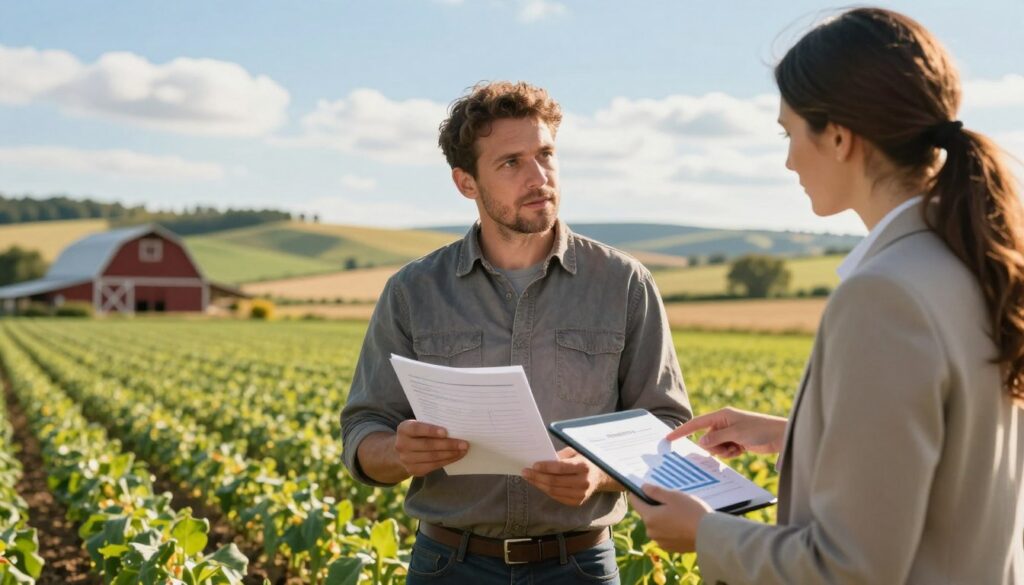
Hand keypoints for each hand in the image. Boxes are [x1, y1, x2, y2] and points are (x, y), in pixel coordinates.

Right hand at [393, 420, 468, 476]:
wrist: (401, 452)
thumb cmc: (417, 434)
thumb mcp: (418, 426)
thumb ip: (430, 425)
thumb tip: (454, 427)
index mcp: (404, 429)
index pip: (417, 429)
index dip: (431, 430)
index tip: (445, 432)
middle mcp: (402, 445)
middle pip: (427, 445)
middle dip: (448, 444)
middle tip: (464, 443)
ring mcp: (406, 459)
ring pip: (432, 457)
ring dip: (450, 454)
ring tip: (463, 450)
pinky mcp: (414, 470)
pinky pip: (433, 465)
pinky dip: (447, 460)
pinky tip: (456, 456)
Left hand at [522, 447, 621, 505]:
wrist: (601, 476)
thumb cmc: (585, 460)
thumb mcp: (576, 451)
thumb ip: (561, 455)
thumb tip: (543, 459)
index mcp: (584, 466)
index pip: (560, 468)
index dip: (545, 467)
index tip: (533, 465)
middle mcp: (583, 482)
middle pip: (555, 482)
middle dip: (537, 477)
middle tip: (525, 472)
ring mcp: (581, 494)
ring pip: (554, 491)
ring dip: (539, 485)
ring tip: (529, 478)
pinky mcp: (577, 502)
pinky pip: (557, 497)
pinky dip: (546, 491)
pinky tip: (538, 484)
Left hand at [628, 484, 711, 552]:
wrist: (709, 534)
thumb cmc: (691, 512)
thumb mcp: (673, 496)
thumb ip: (655, 491)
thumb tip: (643, 488)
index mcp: (649, 517)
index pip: (636, 502)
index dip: (639, 493)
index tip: (646, 488)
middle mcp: (651, 532)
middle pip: (647, 514)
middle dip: (655, 506)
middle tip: (671, 501)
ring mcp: (660, 541)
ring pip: (656, 525)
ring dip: (663, 518)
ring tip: (679, 513)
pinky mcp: (670, 548)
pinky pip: (665, 535)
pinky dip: (670, 529)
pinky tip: (682, 524)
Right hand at [667, 407, 786, 457]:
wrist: (781, 436)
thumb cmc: (760, 430)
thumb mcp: (736, 434)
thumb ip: (716, 438)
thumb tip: (700, 442)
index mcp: (722, 415)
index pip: (696, 424)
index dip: (682, 431)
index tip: (669, 438)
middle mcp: (724, 423)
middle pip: (706, 438)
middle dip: (714, 446)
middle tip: (729, 446)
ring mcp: (730, 432)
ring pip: (715, 447)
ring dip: (723, 451)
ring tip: (737, 448)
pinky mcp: (736, 441)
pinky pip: (724, 451)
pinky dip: (730, 453)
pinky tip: (741, 450)